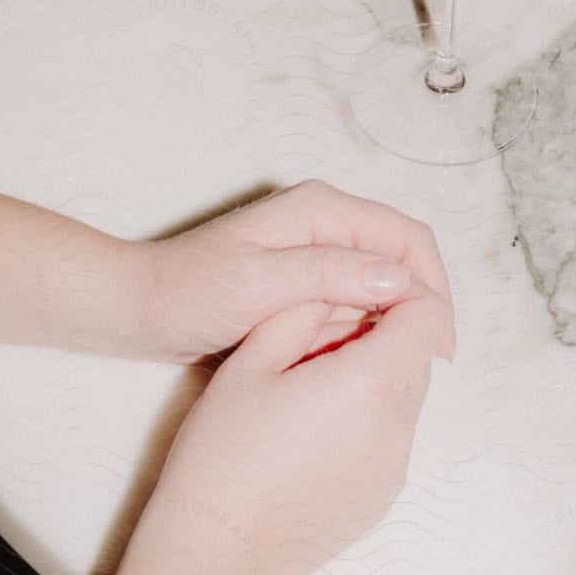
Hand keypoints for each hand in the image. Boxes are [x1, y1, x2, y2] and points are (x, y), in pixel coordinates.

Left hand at [138, 178, 454, 363]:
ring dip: (394, 318)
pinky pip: (352, 297)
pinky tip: (363, 361)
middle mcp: (324, 221)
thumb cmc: (189, 292)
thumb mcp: (259, 285)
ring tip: (400, 365)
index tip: (438, 340)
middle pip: (399, 255)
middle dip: (420, 304)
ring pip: (379, 280)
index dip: (432, 284)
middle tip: (428, 362)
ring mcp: (314, 249)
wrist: (137, 306)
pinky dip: (366, 326)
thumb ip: (328, 274)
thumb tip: (399, 277)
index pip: (405, 236)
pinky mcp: (302, 278)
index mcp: (321, 209)